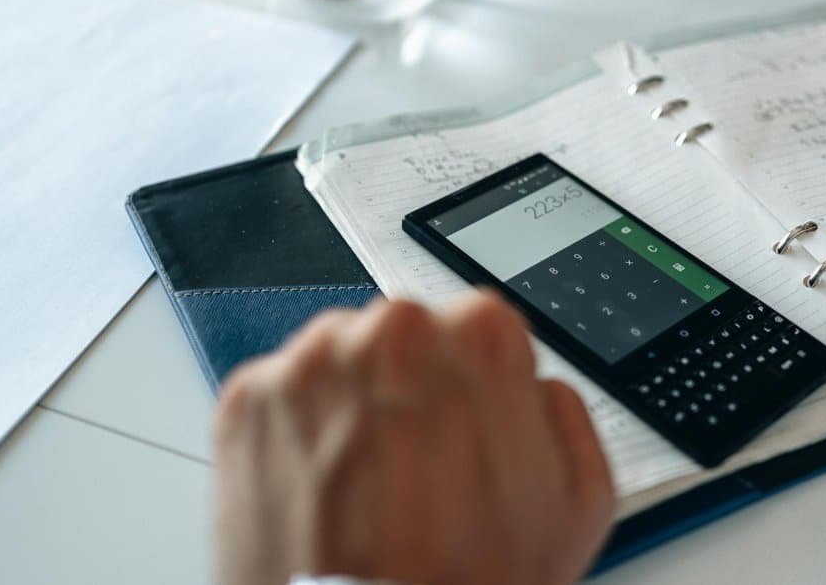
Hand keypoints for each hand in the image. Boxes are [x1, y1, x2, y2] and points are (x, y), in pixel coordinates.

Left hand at [213, 294, 614, 584]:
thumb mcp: (578, 502)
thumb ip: (562, 410)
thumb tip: (534, 385)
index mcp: (476, 338)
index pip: (478, 322)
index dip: (477, 381)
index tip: (467, 422)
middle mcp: (389, 332)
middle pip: (406, 336)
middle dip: (413, 388)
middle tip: (418, 466)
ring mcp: (310, 364)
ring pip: (342, 358)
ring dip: (354, 405)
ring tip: (368, 484)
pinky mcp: (247, 402)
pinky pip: (284, 394)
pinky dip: (300, 433)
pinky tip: (326, 489)